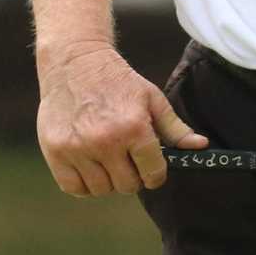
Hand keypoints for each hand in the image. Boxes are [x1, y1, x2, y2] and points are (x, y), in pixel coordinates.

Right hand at [36, 43, 207, 196]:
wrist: (76, 64)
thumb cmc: (118, 81)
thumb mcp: (152, 99)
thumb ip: (175, 128)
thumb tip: (200, 146)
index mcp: (134, 128)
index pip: (152, 173)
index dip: (156, 174)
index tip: (153, 169)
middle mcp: (105, 142)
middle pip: (126, 186)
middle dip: (133, 177)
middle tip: (130, 161)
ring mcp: (77, 149)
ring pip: (101, 190)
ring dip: (108, 180)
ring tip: (110, 160)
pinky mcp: (55, 153)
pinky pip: (74, 188)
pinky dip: (84, 185)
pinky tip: (91, 167)